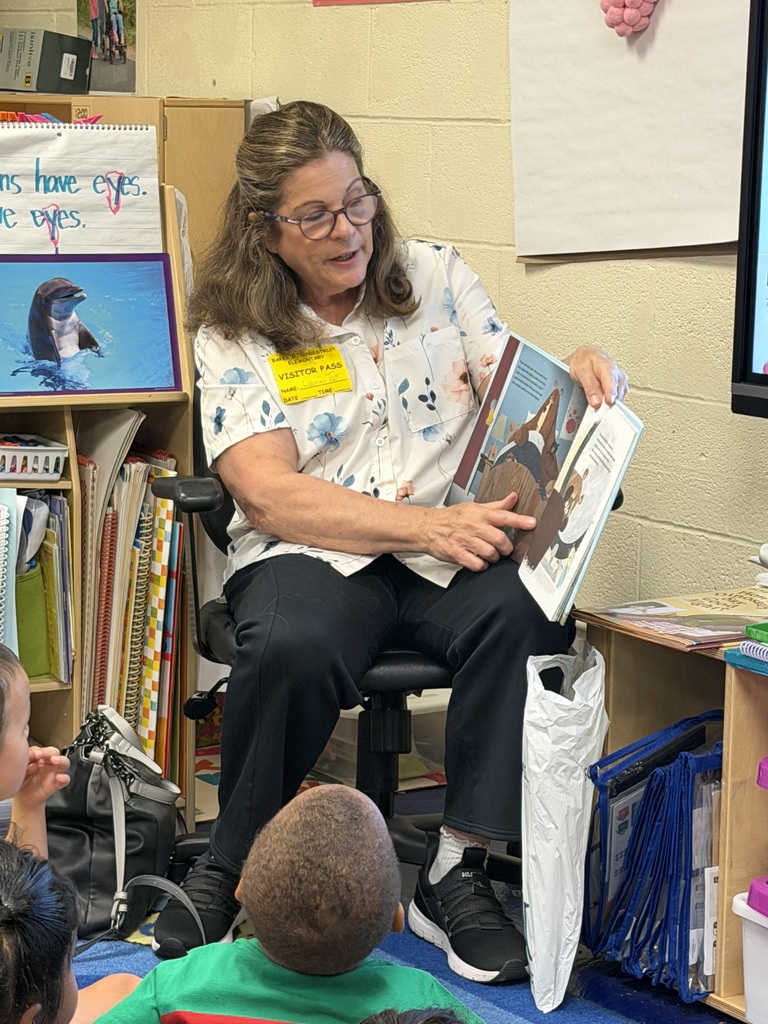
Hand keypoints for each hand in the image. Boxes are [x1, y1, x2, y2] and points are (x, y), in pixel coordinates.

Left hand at [16, 747, 69, 807]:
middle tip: (39, 755)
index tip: (33, 755)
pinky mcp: (57, 784)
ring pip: (65, 762)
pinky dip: (64, 778)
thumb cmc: (22, 780)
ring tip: (54, 760)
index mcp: (40, 757)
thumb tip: (31, 755)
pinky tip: (59, 777)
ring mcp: (54, 773)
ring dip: (61, 760)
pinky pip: (66, 779)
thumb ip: (26, 760)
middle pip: (54, 752)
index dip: (38, 751)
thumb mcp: (21, 769)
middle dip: (48, 752)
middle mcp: (49, 763)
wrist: (23, 797)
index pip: (42, 750)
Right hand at [421, 493, 536, 570]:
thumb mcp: (474, 507)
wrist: (427, 527)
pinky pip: (477, 564)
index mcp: (479, 513)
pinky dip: (482, 565)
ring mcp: (464, 541)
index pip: (503, 516)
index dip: (520, 520)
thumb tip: (513, 498)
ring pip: (490, 554)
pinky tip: (479, 560)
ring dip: (494, 557)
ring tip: (490, 553)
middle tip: (505, 548)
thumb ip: (496, 506)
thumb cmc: (452, 518)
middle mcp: (473, 526)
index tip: (532, 523)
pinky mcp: (457, 554)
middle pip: (500, 539)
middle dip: (506, 547)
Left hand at [565, 345, 627, 407]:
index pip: (612, 380)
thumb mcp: (581, 371)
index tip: (609, 402)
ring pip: (618, 398)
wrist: (586, 358)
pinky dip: (609, 403)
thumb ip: (590, 386)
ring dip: (608, 403)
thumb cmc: (583, 362)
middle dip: (608, 402)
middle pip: (617, 392)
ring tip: (596, 403)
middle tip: (597, 408)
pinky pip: (616, 399)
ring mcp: (620, 381)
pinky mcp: (619, 388)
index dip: (610, 392)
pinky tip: (601, 402)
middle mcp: (617, 374)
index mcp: (607, 366)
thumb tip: (597, 402)